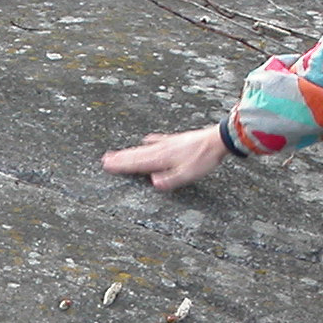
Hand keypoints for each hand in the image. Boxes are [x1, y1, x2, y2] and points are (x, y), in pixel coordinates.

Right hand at [101, 127, 226, 191]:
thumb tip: (153, 182)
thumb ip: (170, 179)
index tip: (107, 165)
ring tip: (118, 151)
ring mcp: (167, 143)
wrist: (216, 140)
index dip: (122, 165)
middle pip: (136, 154)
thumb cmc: (203, 158)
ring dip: (130, 150)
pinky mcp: (175, 140)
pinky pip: (156, 141)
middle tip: (106, 159)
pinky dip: (148, 142)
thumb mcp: (188, 174)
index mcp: (162, 158)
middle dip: (120, 157)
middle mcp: (161, 149)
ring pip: (143, 148)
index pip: (137, 163)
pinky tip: (146, 139)